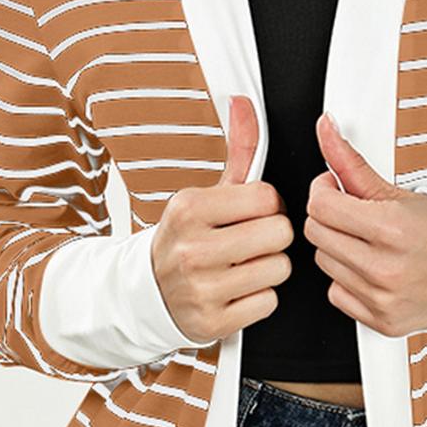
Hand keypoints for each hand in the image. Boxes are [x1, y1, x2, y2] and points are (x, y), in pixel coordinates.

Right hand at [150, 94, 293, 340]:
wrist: (146, 292)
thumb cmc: (186, 238)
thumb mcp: (206, 192)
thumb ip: (237, 151)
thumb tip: (244, 104)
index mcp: (189, 208)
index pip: (268, 198)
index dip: (269, 206)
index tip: (252, 214)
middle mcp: (192, 248)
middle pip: (279, 234)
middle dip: (272, 237)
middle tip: (251, 241)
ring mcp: (201, 288)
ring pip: (279, 270)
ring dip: (268, 269)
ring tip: (244, 266)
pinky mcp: (212, 322)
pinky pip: (268, 303)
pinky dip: (259, 298)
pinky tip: (237, 290)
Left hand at [304, 113, 426, 335]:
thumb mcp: (397, 192)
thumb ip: (351, 164)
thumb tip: (325, 129)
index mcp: (392, 230)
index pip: (320, 206)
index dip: (323, 192)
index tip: (335, 190)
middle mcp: (386, 268)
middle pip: (317, 235)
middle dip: (330, 218)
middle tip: (354, 215)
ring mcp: (383, 299)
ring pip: (324, 264)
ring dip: (338, 249)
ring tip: (369, 244)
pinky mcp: (382, 321)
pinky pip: (337, 294)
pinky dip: (349, 281)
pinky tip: (372, 270)